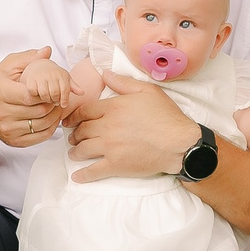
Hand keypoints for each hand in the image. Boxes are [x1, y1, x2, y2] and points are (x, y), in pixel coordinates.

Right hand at [0, 49, 67, 147]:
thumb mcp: (7, 67)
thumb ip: (28, 58)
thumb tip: (47, 52)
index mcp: (0, 92)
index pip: (30, 95)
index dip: (45, 92)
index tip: (51, 87)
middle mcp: (2, 113)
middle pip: (39, 110)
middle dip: (53, 102)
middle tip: (58, 96)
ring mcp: (8, 129)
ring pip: (42, 124)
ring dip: (55, 115)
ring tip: (57, 105)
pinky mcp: (14, 141)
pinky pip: (40, 137)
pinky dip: (51, 127)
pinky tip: (51, 118)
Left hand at [67, 71, 195, 181]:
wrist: (179, 143)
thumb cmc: (166, 116)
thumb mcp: (147, 91)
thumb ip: (123, 82)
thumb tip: (105, 74)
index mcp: (113, 108)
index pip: (85, 111)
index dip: (75, 116)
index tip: (70, 120)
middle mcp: (107, 127)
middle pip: (82, 130)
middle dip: (75, 134)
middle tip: (73, 136)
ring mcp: (110, 147)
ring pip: (83, 149)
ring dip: (75, 151)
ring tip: (74, 153)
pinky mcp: (116, 165)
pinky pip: (93, 171)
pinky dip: (83, 175)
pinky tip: (76, 176)